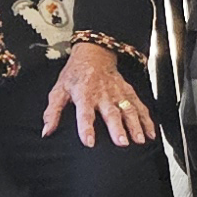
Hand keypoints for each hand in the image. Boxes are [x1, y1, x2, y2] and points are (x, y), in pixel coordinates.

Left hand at [41, 43, 157, 146]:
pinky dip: (147, 119)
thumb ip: (52, 112)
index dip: (86, 128)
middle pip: (111, 113)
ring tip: (139, 140)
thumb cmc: (75, 75)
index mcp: (84, 94)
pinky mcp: (129, 92)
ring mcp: (118, 93)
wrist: (95, 54)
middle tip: (122, 143)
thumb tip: (46, 132)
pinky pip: (140, 106)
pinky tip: (150, 133)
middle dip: (118, 128)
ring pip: (128, 110)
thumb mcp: (58, 90)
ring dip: (135, 125)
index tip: (89, 142)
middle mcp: (103, 94)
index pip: (84, 113)